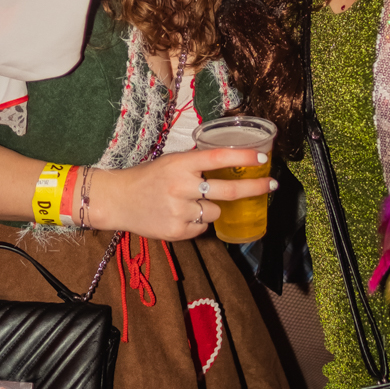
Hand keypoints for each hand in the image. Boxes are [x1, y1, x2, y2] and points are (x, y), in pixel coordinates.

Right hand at [84, 147, 274, 242]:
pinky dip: (197, 222)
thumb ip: (196, 163)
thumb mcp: (171, 162)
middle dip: (253, 188)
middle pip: (227, 190)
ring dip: (210, 208)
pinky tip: (179, 215)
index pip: (217, 157)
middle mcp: (181, 186)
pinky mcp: (177, 231)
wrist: (118, 200)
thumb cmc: (147, 178)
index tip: (263, 157)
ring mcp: (179, 211)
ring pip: (215, 211)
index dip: (242, 157)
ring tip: (188, 203)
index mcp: (180, 164)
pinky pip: (202, 227)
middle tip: (271, 185)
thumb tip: (232, 161)